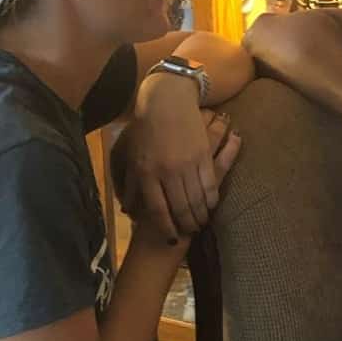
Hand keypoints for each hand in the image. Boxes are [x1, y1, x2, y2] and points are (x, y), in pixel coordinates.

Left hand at [112, 94, 240, 242]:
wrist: (166, 102)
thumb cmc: (146, 130)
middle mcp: (167, 172)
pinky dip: (212, 200)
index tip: (173, 239)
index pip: (158, 210)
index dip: (167, 228)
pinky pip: (211, 185)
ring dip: (201, 215)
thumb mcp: (134, 158)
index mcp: (147, 173)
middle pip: (180, 209)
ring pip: (197, 200)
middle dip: (187, 225)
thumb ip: (133, 186)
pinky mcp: (203, 155)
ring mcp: (187, 164)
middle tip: (191, 232)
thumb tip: (129, 212)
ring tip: (202, 222)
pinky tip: (211, 205)